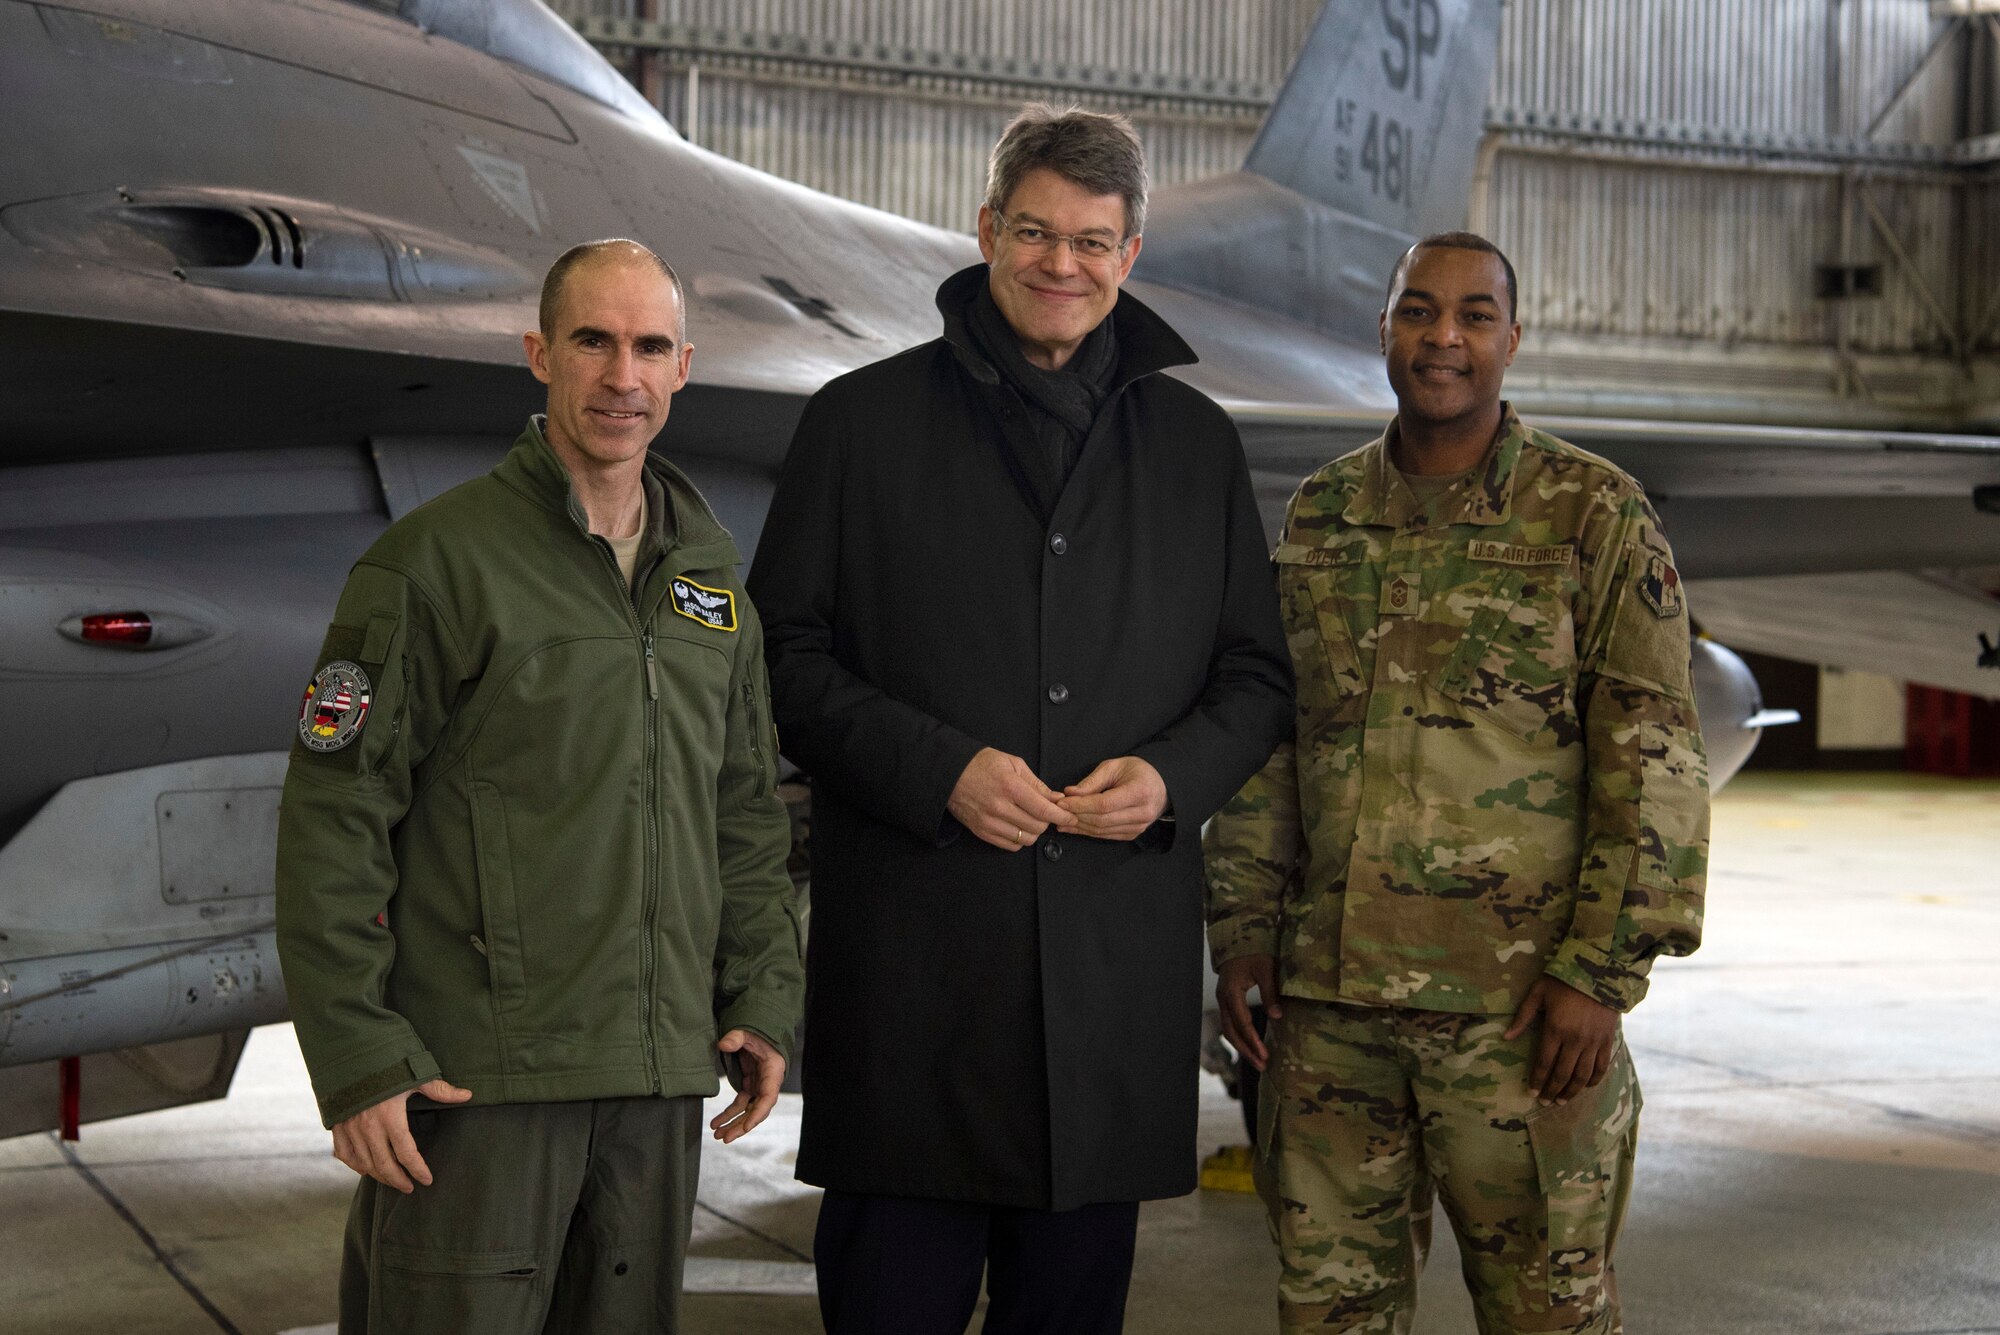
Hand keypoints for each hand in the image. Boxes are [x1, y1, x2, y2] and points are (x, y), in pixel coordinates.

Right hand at [330, 1077, 472, 1192]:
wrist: (350, 1054)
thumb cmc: (386, 1064)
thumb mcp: (415, 1075)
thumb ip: (440, 1090)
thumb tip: (467, 1095)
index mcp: (390, 1117)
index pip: (406, 1153)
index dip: (417, 1169)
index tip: (427, 1180)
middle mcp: (368, 1127)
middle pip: (384, 1165)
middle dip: (398, 1180)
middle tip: (409, 1188)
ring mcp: (350, 1128)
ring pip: (364, 1163)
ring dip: (379, 1175)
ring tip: (393, 1180)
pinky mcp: (337, 1126)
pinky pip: (344, 1154)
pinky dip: (355, 1165)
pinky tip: (366, 1169)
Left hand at [710, 1029, 786, 1143]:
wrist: (761, 1030)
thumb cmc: (759, 1032)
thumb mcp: (748, 1032)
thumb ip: (737, 1037)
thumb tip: (723, 1045)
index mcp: (773, 1072)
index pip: (768, 1097)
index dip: (758, 1114)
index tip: (746, 1127)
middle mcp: (768, 1083)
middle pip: (757, 1110)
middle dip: (741, 1125)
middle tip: (725, 1138)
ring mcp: (758, 1086)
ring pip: (747, 1111)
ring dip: (733, 1124)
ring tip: (717, 1135)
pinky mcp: (749, 1086)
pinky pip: (740, 1105)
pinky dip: (728, 1115)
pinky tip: (716, 1124)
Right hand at [947, 747, 1073, 851]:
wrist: (949, 773)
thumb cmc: (982, 764)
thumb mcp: (1013, 764)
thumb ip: (1036, 784)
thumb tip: (1056, 799)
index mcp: (1010, 787)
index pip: (1043, 810)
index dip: (1061, 816)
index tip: (1070, 816)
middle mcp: (999, 807)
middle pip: (1037, 827)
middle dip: (1048, 821)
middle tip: (1047, 812)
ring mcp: (989, 822)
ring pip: (1025, 839)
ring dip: (1034, 831)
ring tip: (1031, 818)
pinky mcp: (982, 832)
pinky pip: (1010, 845)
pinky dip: (1019, 839)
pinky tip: (1018, 826)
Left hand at [1057, 756, 1167, 840]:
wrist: (1160, 785)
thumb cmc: (1137, 771)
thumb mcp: (1114, 766)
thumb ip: (1092, 781)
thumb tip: (1070, 793)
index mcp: (1140, 792)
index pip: (1104, 804)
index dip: (1081, 805)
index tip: (1063, 802)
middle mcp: (1142, 812)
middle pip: (1102, 820)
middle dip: (1076, 816)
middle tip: (1057, 812)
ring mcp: (1139, 826)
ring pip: (1102, 830)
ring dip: (1079, 827)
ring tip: (1061, 820)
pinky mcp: (1133, 834)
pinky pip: (1107, 835)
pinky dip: (1088, 832)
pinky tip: (1074, 827)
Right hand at [1216, 954, 1282, 1071]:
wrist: (1239, 937)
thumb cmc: (1254, 950)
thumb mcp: (1266, 969)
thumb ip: (1270, 993)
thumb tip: (1277, 1017)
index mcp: (1231, 992)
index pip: (1242, 1023)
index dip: (1253, 1041)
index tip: (1265, 1055)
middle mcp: (1223, 999)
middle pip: (1231, 1031)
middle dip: (1246, 1050)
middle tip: (1262, 1066)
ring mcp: (1223, 1000)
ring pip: (1229, 1029)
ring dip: (1242, 1047)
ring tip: (1258, 1061)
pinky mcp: (1227, 1000)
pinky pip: (1230, 1023)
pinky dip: (1239, 1037)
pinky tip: (1250, 1046)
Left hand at [1504, 977, 1619, 1104]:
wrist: (1599, 971)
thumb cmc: (1564, 980)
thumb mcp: (1538, 993)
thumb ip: (1523, 1017)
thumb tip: (1505, 1037)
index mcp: (1555, 1029)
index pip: (1544, 1062)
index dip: (1537, 1079)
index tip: (1531, 1092)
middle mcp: (1575, 1040)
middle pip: (1562, 1073)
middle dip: (1552, 1090)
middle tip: (1545, 1102)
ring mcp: (1593, 1042)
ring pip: (1582, 1075)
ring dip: (1572, 1091)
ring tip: (1562, 1101)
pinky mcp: (1607, 1040)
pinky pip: (1601, 1066)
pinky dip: (1594, 1079)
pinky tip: (1586, 1086)